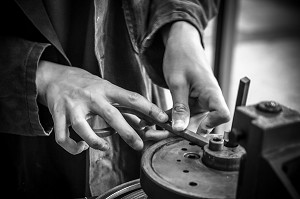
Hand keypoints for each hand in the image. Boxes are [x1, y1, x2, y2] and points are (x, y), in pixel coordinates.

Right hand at [36, 61, 167, 153]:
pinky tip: (82, 147)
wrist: (54, 76)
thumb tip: (143, 122)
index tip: (163, 118)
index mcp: (106, 89)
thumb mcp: (105, 88)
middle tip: (139, 145)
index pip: (131, 97)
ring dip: (96, 142)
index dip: (149, 108)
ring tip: (105, 148)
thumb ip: (122, 105)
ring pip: (83, 128)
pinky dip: (73, 148)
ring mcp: (73, 106)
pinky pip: (63, 137)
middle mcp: (91, 97)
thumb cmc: (85, 84)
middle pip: (112, 115)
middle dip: (128, 133)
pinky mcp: (58, 115)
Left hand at [162, 21, 229, 133]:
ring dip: (176, 127)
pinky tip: (157, 121)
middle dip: (186, 132)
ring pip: (191, 121)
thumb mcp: (178, 83)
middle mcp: (208, 99)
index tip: (194, 129)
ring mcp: (199, 101)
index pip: (223, 115)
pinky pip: (183, 115)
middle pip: (205, 123)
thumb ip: (180, 107)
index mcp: (211, 92)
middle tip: (165, 135)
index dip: (212, 125)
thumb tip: (180, 129)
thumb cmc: (182, 57)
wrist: (180, 44)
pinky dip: (171, 119)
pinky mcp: (190, 101)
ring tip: (156, 131)